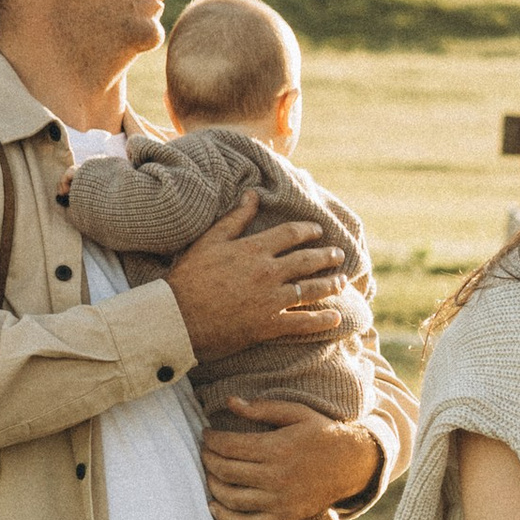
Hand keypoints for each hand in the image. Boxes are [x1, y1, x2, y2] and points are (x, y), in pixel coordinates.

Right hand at [169, 197, 349, 359]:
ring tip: (343, 281)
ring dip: (330, 285)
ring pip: (310, 290)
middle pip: (307, 261)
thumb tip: (252, 194)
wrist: (176, 318)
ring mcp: (271, 300)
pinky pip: (303, 323)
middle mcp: (268, 272)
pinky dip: (322, 321)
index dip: (308, 231)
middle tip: (339, 256)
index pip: (291, 234)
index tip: (318, 231)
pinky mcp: (269, 325)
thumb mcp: (208, 241)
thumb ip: (234, 218)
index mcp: (254, 249)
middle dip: (326, 257)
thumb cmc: (188, 278)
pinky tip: (336, 317)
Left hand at [203, 396, 380, 519]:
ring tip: (209, 473)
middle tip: (205, 451)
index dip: (211, 439)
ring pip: (231, 497)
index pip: (229, 446)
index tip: (206, 434)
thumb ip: (262, 408)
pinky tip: (214, 507)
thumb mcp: (297, 412)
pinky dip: (226, 519)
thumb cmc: (322, 434)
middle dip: (208, 459)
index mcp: (278, 448)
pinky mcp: (284, 517)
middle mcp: (276, 477)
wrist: (353, 464)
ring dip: (212, 484)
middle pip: (225, 470)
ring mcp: (279, 501)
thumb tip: (229, 402)